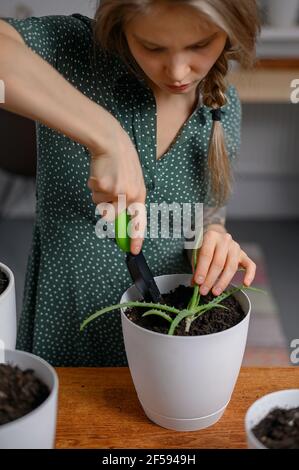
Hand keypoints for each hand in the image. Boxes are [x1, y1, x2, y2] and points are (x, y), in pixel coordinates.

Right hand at [87, 121, 146, 254]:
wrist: (112, 143)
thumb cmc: (121, 162)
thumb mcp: (132, 181)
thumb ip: (128, 200)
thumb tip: (118, 219)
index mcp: (140, 194)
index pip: (139, 221)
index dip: (136, 237)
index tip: (133, 250)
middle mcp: (130, 195)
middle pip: (112, 216)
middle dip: (105, 208)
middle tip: (108, 191)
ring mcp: (116, 191)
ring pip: (100, 204)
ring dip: (99, 194)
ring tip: (106, 178)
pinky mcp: (103, 186)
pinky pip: (94, 194)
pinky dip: (93, 186)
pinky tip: (100, 174)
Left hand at [191, 228, 255, 295]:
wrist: (215, 237)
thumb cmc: (203, 246)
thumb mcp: (195, 252)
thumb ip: (196, 266)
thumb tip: (195, 283)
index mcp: (211, 236)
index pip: (206, 255)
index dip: (202, 270)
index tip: (198, 282)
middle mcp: (225, 240)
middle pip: (219, 262)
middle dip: (210, 279)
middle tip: (204, 291)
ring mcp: (236, 247)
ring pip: (231, 267)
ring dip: (223, 281)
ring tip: (215, 292)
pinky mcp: (244, 255)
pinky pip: (250, 265)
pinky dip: (249, 275)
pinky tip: (245, 284)